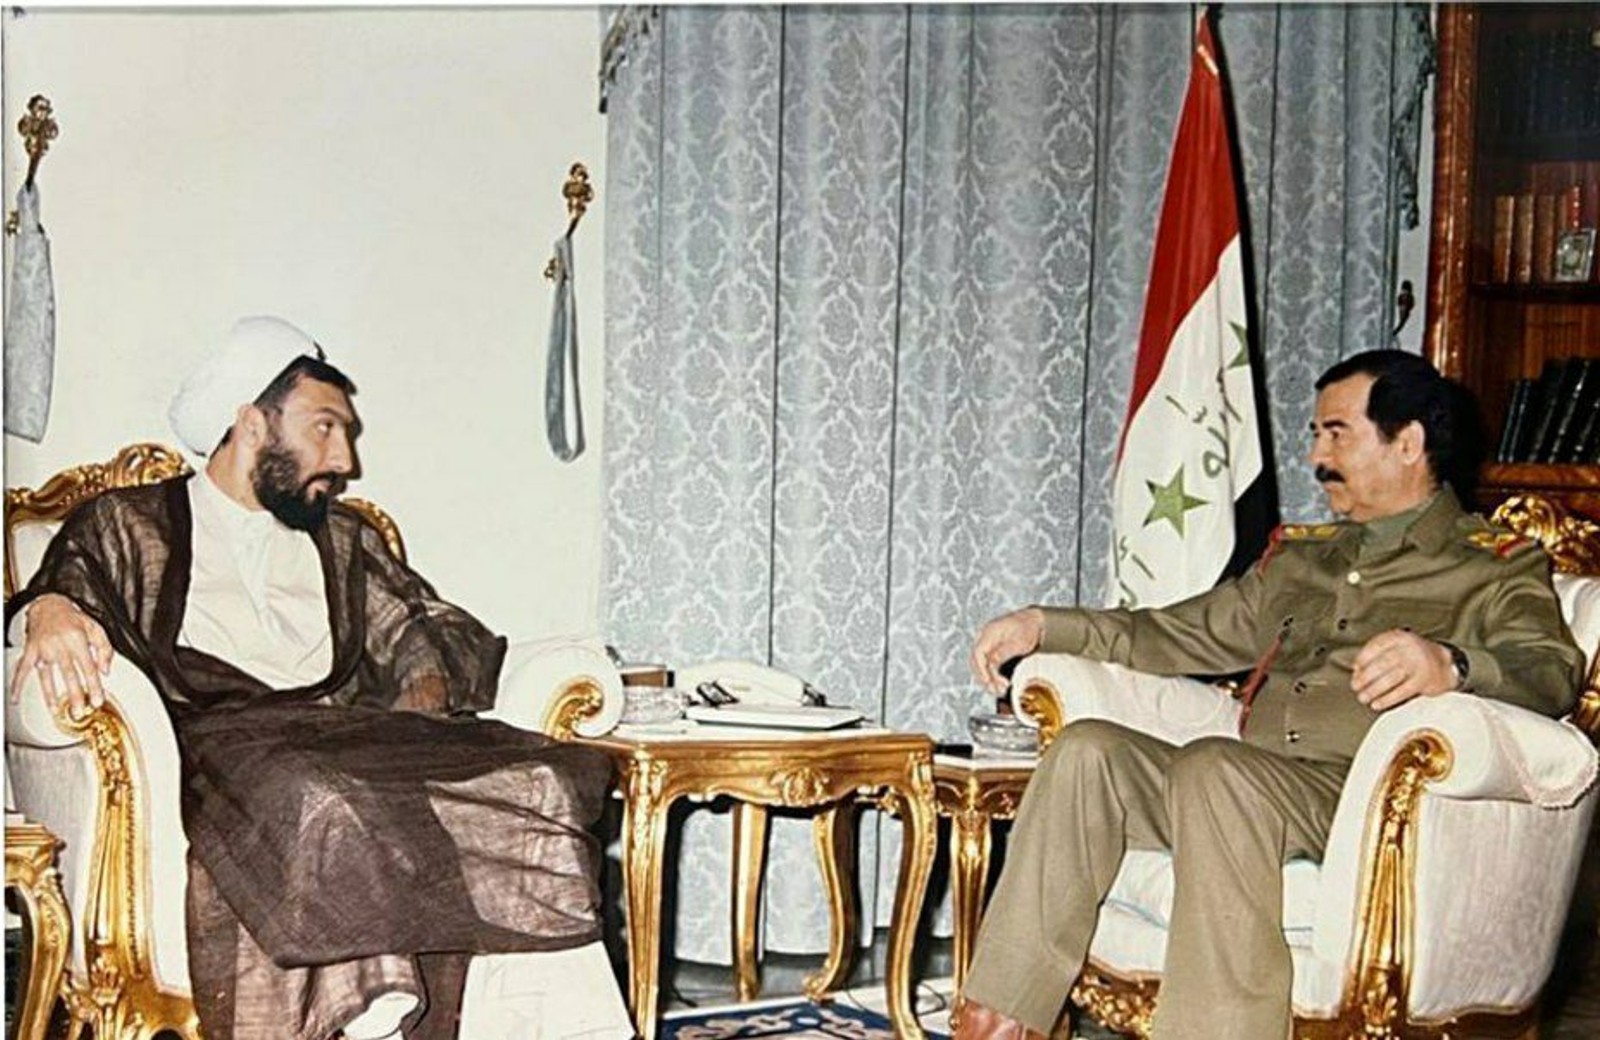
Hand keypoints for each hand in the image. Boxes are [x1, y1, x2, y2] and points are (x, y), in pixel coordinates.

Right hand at [9, 593, 112, 719]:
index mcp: (78, 640)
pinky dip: (17, 685)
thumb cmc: (73, 619)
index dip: (94, 686)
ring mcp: (42, 649)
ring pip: (47, 676)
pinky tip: (16, 698)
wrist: (48, 605)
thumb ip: (104, 650)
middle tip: (79, 711)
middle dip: (75, 695)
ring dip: (51, 695)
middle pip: (68, 674)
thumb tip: (105, 671)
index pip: (88, 668)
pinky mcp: (30, 651)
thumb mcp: (96, 628)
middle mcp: (59, 645)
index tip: (97, 700)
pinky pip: (21, 670)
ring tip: (56, 710)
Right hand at [970, 607, 1044, 693]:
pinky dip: (993, 676)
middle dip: (985, 678)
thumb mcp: (1019, 641)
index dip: (981, 669)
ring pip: (981, 666)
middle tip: (995, 689)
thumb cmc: (1027, 627)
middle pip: (977, 661)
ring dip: (989, 679)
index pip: (978, 653)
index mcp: (989, 632)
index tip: (988, 681)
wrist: (1033, 622)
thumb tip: (992, 664)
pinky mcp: (992, 651)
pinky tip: (1000, 683)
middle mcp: (985, 638)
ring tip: (999, 690)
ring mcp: (988, 645)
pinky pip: (988, 666)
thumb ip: (1003, 652)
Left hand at [1350, 628, 1454, 711]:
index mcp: (1399, 638)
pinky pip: (1402, 691)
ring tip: (1363, 697)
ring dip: (1373, 690)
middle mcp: (1409, 649)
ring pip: (1391, 678)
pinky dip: (1387, 699)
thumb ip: (1377, 655)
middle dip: (1365, 677)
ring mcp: (1418, 664)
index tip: (1355, 669)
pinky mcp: (1423, 681)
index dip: (1362, 659)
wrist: (1445, 664)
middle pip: (1382, 663)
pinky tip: (1378, 703)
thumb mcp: (1396, 647)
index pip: (1376, 646)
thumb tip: (1357, 672)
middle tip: (1356, 686)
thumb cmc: (1414, 656)